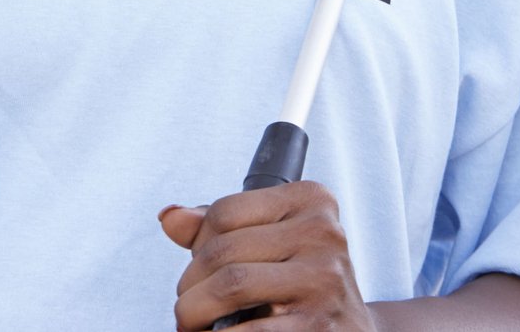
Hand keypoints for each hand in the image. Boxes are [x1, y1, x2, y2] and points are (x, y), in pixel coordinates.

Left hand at [161, 182, 376, 331]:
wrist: (350, 330)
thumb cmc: (300, 283)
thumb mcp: (267, 241)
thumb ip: (215, 227)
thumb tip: (170, 217)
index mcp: (310, 200)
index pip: (224, 210)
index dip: (197, 245)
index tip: (201, 269)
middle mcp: (323, 233)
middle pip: (221, 251)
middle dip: (190, 286)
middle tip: (189, 307)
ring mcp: (324, 279)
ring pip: (228, 286)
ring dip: (195, 312)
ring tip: (194, 324)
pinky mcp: (319, 326)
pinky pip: (247, 330)